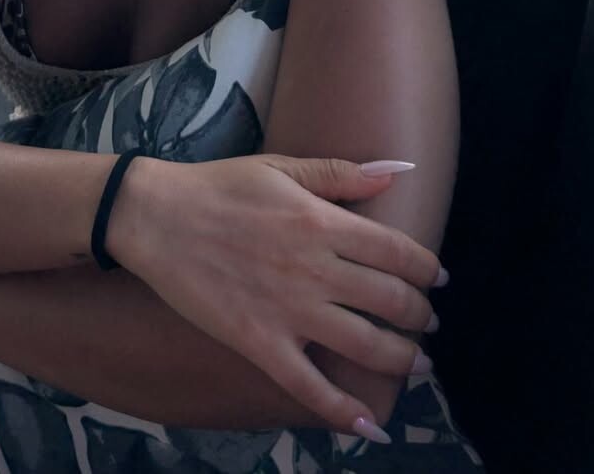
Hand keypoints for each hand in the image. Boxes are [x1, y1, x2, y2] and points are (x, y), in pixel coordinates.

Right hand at [109, 155, 443, 438]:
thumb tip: (398, 172)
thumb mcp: (280, 167)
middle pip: (391, 301)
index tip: (437, 279)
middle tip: (428, 323)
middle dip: (420, 316)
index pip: (398, 252)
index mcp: (322, 222)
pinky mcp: (260, 343)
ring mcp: (288, 310)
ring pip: (365, 346)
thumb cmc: (218, 186)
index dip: (427, 269)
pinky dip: (344, 412)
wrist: (156, 216)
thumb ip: (340, 173)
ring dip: (402, 360)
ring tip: (416, 364)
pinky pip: (310, 387)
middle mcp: (314, 269)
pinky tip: (370, 426)